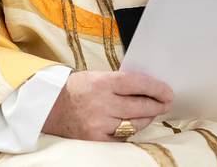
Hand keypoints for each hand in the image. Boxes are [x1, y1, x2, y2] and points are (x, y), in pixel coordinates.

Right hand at [41, 70, 173, 140]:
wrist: (48, 108)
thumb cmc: (76, 90)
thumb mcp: (96, 77)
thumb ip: (120, 83)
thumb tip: (150, 88)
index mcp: (100, 82)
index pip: (137, 83)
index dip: (156, 87)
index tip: (168, 91)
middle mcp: (100, 104)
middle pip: (140, 106)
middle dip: (157, 104)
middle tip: (165, 103)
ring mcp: (98, 124)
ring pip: (135, 123)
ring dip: (146, 118)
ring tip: (149, 112)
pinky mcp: (96, 140)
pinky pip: (123, 138)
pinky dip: (128, 131)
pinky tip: (128, 124)